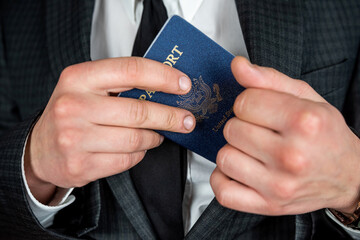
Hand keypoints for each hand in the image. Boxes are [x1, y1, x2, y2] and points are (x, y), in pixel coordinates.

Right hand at [25, 57, 194, 203]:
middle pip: (139, 111)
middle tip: (186, 119)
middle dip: (171, 116)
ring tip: (158, 134)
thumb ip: (120, 83)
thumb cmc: (70, 113)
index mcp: (78, 78)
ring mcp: (75, 138)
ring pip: (136, 139)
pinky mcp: (81, 165)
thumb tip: (166, 87)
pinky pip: (127, 159)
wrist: (39, 150)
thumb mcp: (86, 87)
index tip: (183, 85)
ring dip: (155, 137)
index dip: (164, 77)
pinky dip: (140, 153)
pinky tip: (138, 147)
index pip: (131, 70)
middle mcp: (73, 106)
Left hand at [210, 57, 359, 215]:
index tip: (260, 110)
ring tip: (252, 150)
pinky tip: (239, 169)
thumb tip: (237, 66)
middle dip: (242, 126)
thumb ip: (268, 79)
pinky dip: (223, 178)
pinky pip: (223, 190)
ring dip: (233, 151)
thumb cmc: (326, 135)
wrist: (349, 176)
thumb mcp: (306, 98)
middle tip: (260, 131)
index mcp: (303, 122)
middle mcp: (291, 156)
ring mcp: (278, 185)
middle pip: (232, 130)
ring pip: (224, 158)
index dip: (249, 103)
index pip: (244, 102)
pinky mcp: (268, 205)